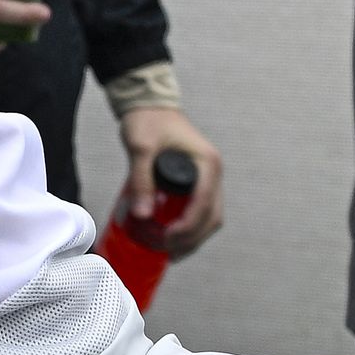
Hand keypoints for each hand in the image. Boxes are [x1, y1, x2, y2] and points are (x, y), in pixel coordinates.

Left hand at [115, 108, 224, 256]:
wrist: (149, 104)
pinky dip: (191, 227)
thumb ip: (141, 179)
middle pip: (212, 216)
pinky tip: (173, 237)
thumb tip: (142, 215)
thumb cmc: (147, 121)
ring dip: (194, 237)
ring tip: (170, 251)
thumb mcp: (140, 148)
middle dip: (192, 239)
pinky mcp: (198, 181)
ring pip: (210, 216)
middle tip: (167, 250)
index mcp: (207, 164)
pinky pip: (201, 210)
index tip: (167, 237)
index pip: (204, 204)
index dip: (188, 227)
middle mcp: (213, 172)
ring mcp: (208, 177)